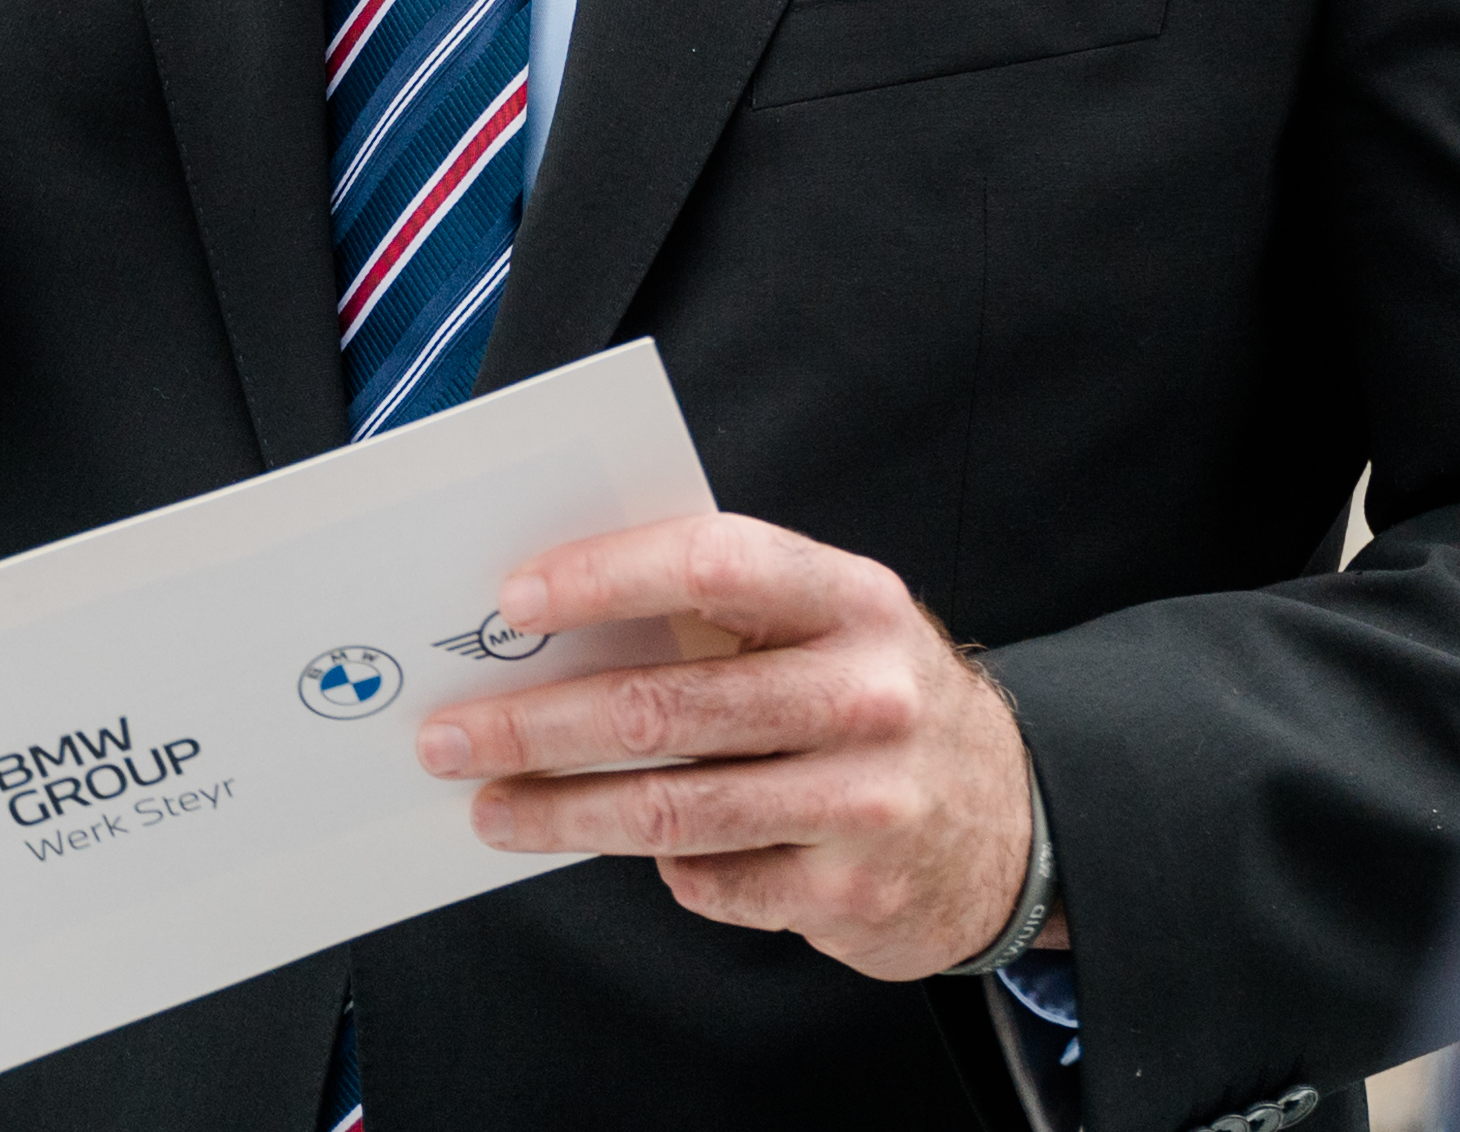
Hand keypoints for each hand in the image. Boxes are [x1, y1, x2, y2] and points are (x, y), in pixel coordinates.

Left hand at [415, 512, 1063, 978]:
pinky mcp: (850, 895)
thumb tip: (555, 613)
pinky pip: (713, 882)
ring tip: (488, 804)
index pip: (712, 564)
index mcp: (851, 599)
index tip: (514, 601)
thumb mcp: (827, 619)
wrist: (1007, 817)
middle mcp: (865, 694)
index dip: (606, 577)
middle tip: (451, 734)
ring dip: (559, 810)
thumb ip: (721, 604)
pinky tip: (615, 843)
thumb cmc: (871, 690)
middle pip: (665, 708)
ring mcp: (863, 802)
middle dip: (536, 723)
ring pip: (670, 811)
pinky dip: (657, 866)